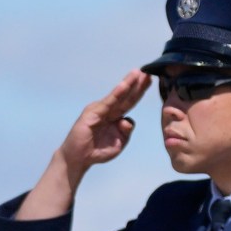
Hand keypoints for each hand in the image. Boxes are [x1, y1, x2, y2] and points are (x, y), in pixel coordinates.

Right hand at [16, 71, 151, 221]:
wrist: (79, 158)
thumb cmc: (98, 151)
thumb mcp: (119, 143)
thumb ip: (126, 131)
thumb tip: (127, 120)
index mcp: (115, 116)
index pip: (130, 101)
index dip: (140, 91)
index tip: (151, 80)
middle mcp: (108, 110)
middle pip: (126, 95)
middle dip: (138, 83)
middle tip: (148, 71)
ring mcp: (99, 110)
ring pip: (118, 95)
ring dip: (128, 83)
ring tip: (138, 73)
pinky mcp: (92, 113)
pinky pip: (107, 103)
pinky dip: (116, 94)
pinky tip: (124, 85)